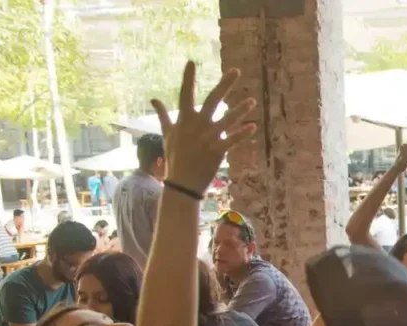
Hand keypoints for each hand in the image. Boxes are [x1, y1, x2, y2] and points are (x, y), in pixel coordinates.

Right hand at [152, 62, 255, 195]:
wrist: (181, 183)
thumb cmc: (174, 157)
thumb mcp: (167, 134)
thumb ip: (163, 115)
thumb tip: (153, 99)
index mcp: (184, 119)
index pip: (186, 93)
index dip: (188, 78)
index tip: (191, 62)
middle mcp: (197, 125)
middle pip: (213, 100)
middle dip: (224, 84)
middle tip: (235, 70)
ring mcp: (208, 137)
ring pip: (227, 119)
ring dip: (240, 110)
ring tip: (252, 101)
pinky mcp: (217, 150)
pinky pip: (232, 140)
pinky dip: (242, 134)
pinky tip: (252, 126)